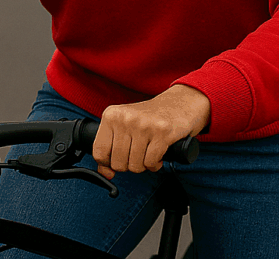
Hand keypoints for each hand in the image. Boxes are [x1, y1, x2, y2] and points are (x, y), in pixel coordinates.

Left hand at [92, 85, 209, 179]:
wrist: (179, 104)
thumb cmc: (149, 119)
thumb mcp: (124, 127)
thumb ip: (110, 149)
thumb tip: (105, 173)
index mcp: (111, 115)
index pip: (99, 152)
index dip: (108, 163)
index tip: (118, 160)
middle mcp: (125, 118)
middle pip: (118, 163)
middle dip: (129, 165)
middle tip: (138, 154)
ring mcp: (143, 124)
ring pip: (135, 165)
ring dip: (144, 165)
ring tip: (148, 152)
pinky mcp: (162, 132)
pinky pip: (151, 163)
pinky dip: (155, 164)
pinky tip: (158, 154)